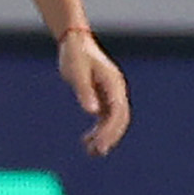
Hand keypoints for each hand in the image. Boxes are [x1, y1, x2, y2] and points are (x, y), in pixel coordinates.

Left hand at [61, 30, 130, 156]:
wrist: (74, 41)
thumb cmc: (75, 55)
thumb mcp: (76, 73)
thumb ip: (84, 91)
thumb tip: (92, 112)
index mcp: (114, 84)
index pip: (117, 112)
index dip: (110, 130)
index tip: (100, 145)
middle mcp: (116, 90)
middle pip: (119, 119)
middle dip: (110, 137)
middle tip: (96, 153)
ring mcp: (111, 93)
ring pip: (113, 120)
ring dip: (104, 136)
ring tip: (91, 151)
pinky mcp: (103, 95)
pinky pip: (105, 116)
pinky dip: (98, 129)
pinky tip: (87, 140)